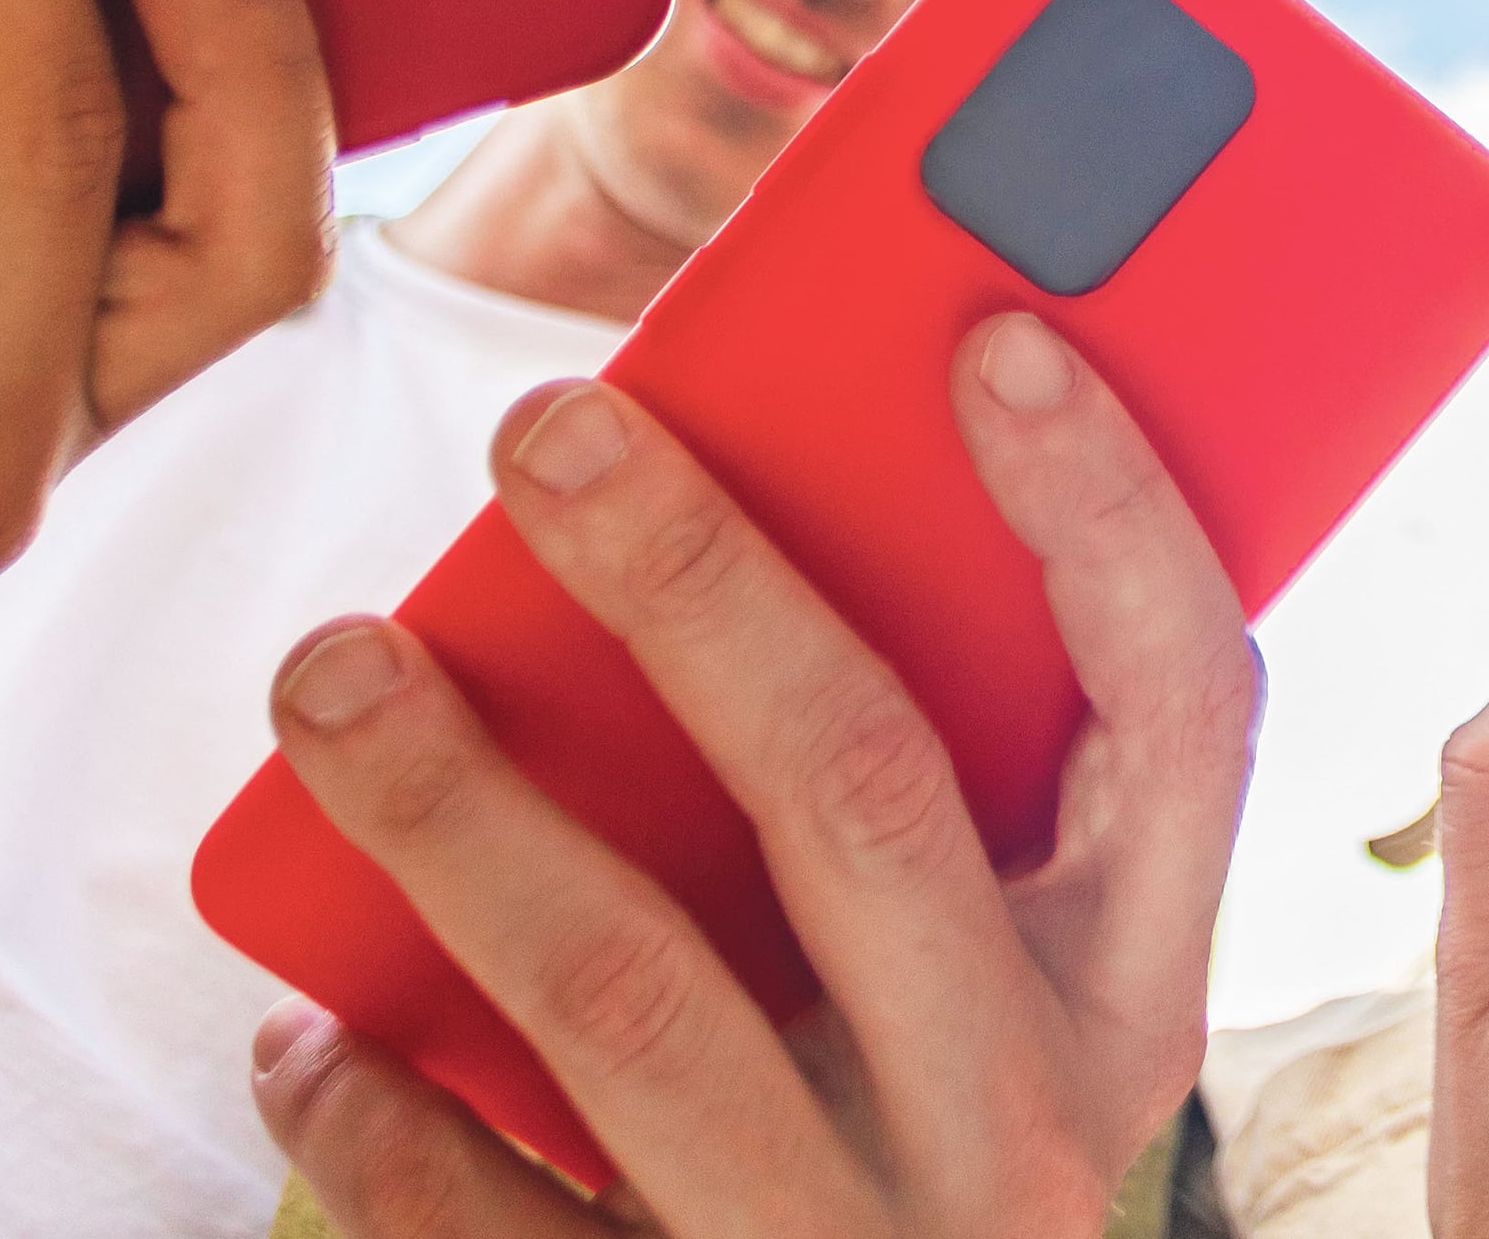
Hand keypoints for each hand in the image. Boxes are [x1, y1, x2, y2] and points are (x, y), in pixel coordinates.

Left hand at [248, 318, 1251, 1236]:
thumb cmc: (899, 1150)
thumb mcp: (994, 994)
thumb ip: (937, 783)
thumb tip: (773, 470)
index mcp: (1131, 990)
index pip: (1183, 708)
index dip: (1106, 513)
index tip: (995, 338)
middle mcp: (1024, 1123)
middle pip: (865, 797)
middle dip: (696, 585)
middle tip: (547, 430)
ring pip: (635, 997)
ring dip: (462, 808)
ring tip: (333, 669)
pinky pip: (501, 1227)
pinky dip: (379, 1109)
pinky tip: (306, 1029)